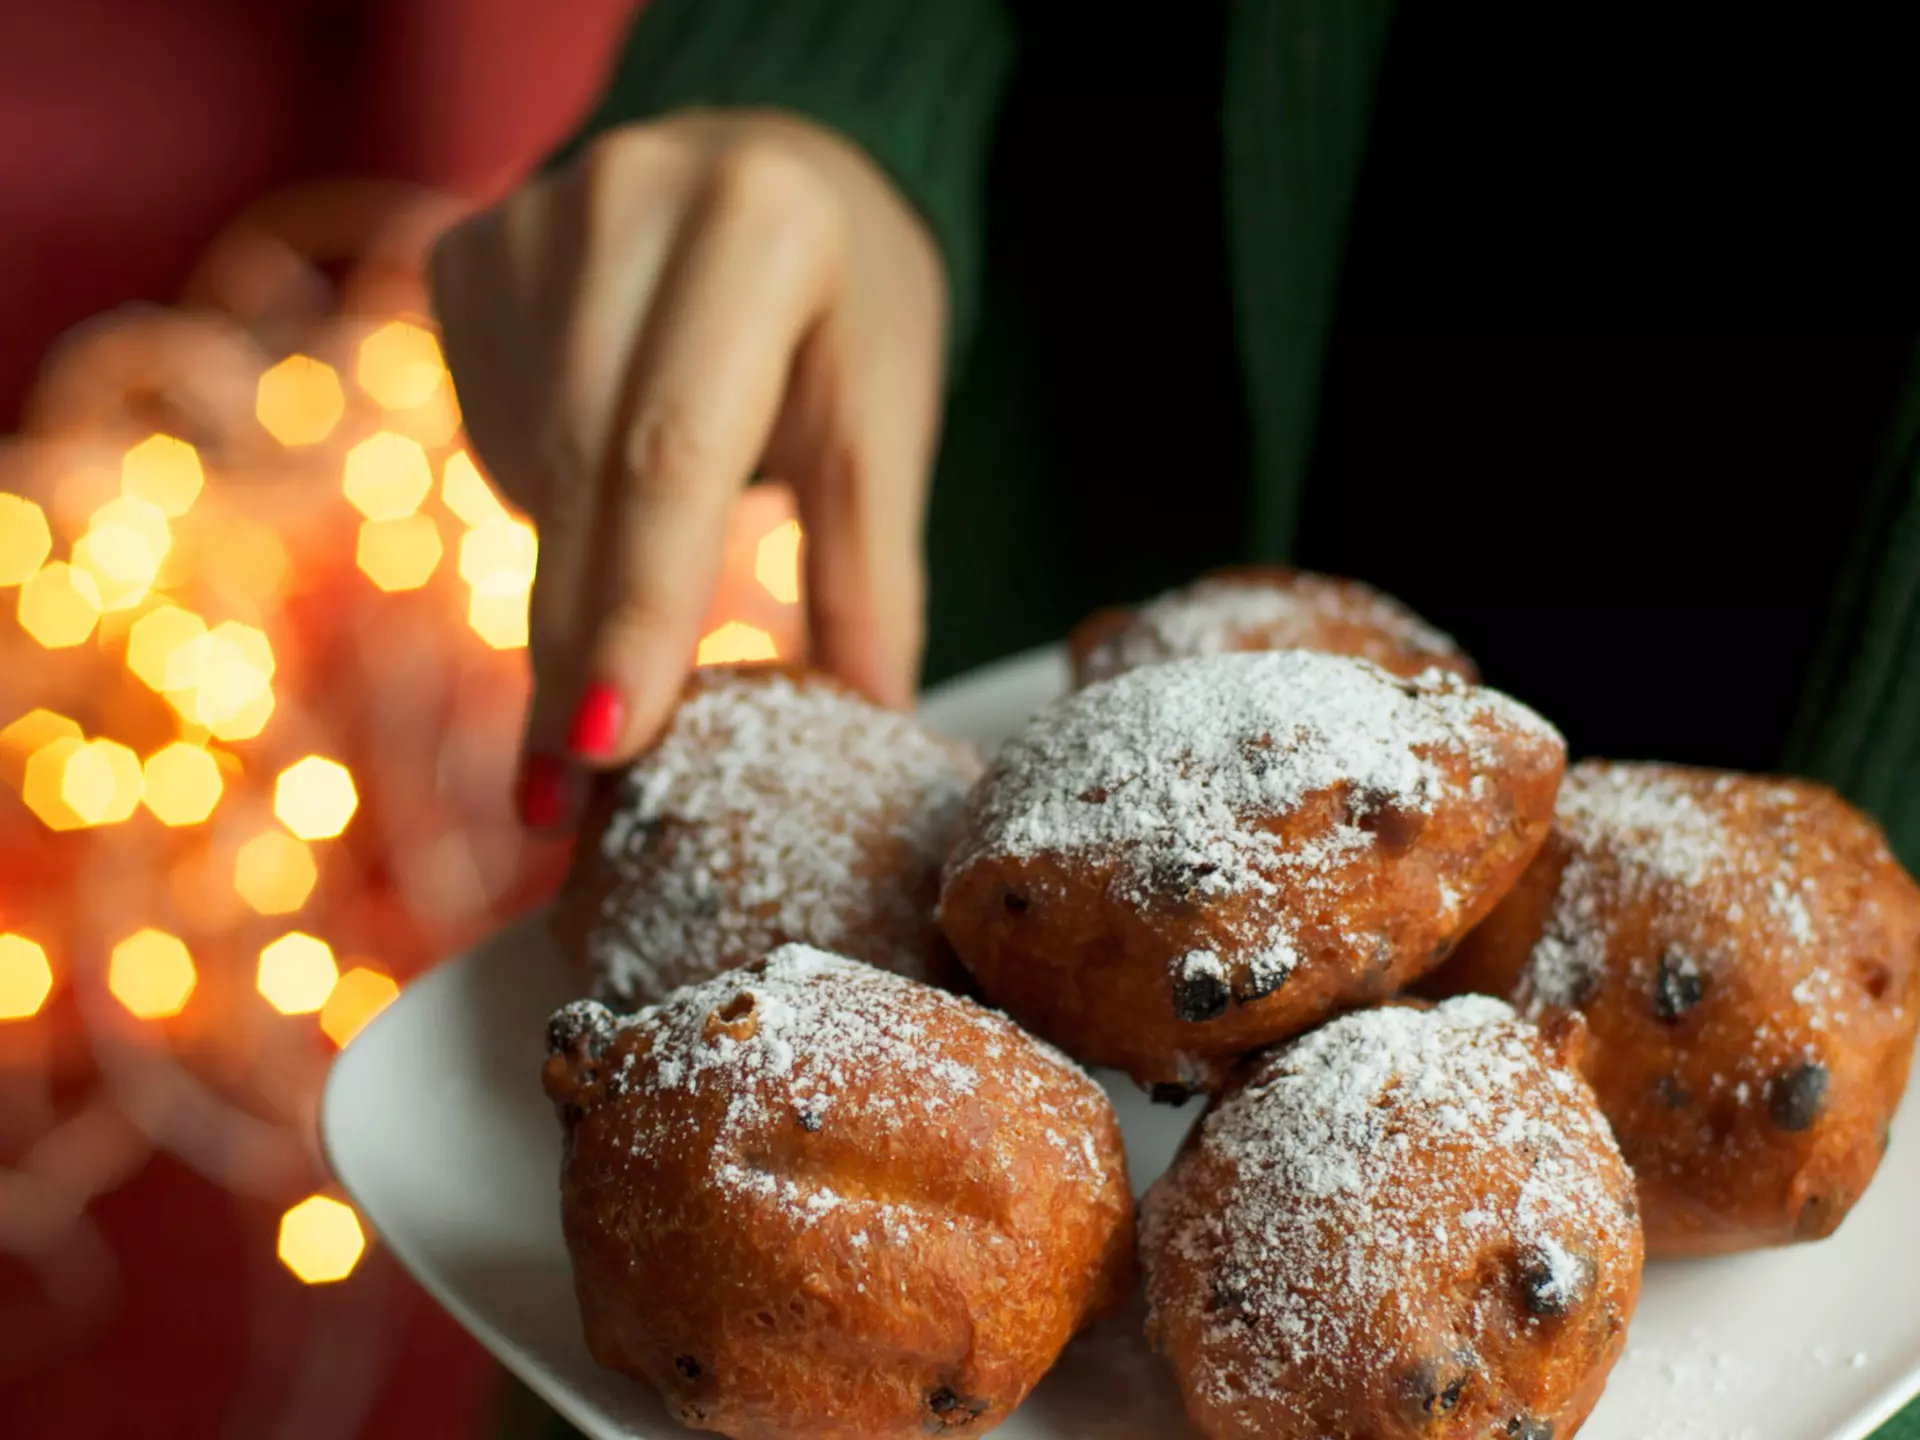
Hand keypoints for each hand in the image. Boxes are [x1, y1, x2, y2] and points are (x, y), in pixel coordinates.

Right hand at [429, 108, 946, 825]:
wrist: (771, 160)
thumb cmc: (848, 304)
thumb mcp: (885, 415)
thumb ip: (869, 567)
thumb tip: (866, 723)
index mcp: (756, 228)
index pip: (675, 453)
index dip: (638, 609)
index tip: (604, 748)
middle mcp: (623, 201)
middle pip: (583, 472)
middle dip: (575, 649)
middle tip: (558, 803)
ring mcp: (527, 221)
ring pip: (530, 467)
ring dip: (572, 578)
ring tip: (631, 604)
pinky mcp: (467, 254)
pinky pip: (494, 432)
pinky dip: (548, 496)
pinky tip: (605, 472)